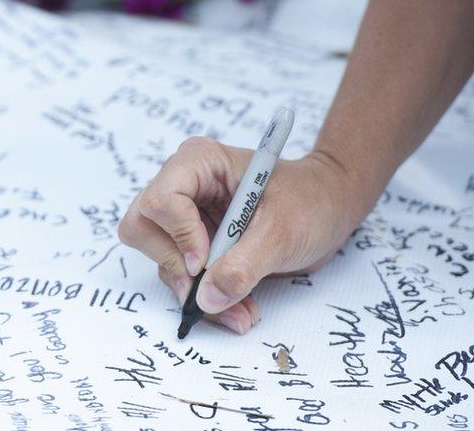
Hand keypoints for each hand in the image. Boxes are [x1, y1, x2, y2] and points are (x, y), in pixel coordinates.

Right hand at [118, 137, 369, 334]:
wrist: (330, 207)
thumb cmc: (311, 200)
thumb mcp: (282, 231)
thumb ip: (244, 264)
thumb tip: (207, 298)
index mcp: (199, 163)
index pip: (161, 199)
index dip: (179, 235)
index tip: (205, 263)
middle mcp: (183, 185)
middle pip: (143, 227)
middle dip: (175, 265)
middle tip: (209, 289)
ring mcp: (184, 215)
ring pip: (160, 258)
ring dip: (194, 292)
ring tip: (239, 310)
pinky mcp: (193, 242)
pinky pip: (181, 275)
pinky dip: (204, 298)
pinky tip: (237, 307)